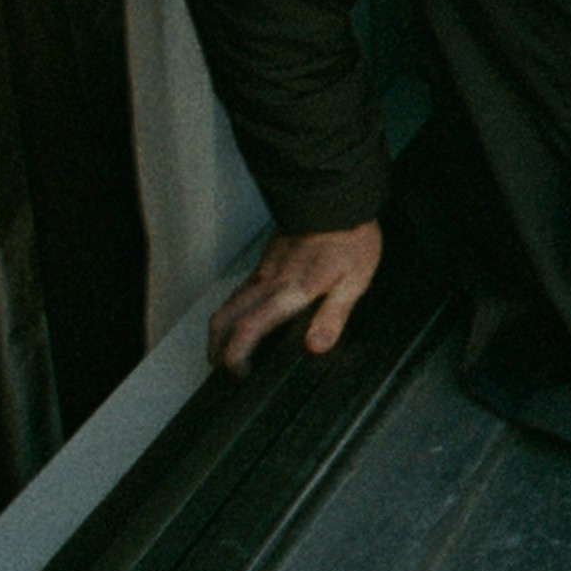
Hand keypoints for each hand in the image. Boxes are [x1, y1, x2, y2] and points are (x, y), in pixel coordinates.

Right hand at [208, 220, 383, 374]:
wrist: (337, 197)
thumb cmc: (349, 236)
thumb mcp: (355, 280)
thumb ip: (334, 316)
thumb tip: (315, 348)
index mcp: (290, 290)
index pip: (247, 329)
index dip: (235, 356)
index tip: (238, 374)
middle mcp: (268, 281)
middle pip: (223, 319)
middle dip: (215, 349)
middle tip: (224, 370)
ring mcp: (263, 270)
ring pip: (227, 304)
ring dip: (220, 332)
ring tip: (229, 352)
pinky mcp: (265, 261)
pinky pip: (238, 291)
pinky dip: (232, 312)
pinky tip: (244, 320)